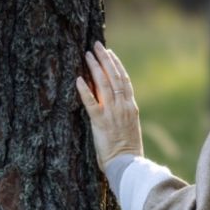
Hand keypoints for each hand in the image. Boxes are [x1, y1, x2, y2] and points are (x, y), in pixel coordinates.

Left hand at [75, 40, 143, 170]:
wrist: (127, 163)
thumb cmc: (128, 149)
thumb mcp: (130, 126)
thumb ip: (123, 112)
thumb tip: (115, 102)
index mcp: (131, 107)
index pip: (125, 80)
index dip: (117, 65)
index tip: (110, 53)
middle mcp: (123, 106)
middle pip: (115, 77)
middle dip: (105, 60)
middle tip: (97, 45)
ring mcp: (112, 113)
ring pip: (104, 85)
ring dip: (95, 68)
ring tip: (87, 55)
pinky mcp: (100, 122)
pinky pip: (91, 103)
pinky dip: (84, 90)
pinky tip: (78, 79)